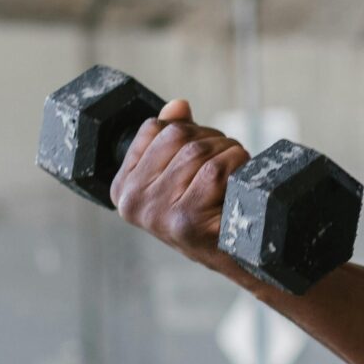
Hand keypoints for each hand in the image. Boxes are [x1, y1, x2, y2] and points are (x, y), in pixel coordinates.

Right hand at [108, 98, 252, 275]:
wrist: (237, 257)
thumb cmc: (208, 214)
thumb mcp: (180, 176)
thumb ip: (171, 139)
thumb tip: (178, 106)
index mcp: (123, 188)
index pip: (153, 129)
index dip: (188, 130)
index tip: (203, 153)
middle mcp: (133, 202)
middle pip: (178, 135)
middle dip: (211, 139)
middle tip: (226, 158)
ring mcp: (157, 213)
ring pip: (199, 151)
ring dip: (228, 151)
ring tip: (235, 169)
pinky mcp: (187, 220)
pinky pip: (216, 169)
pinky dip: (237, 165)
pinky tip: (240, 179)